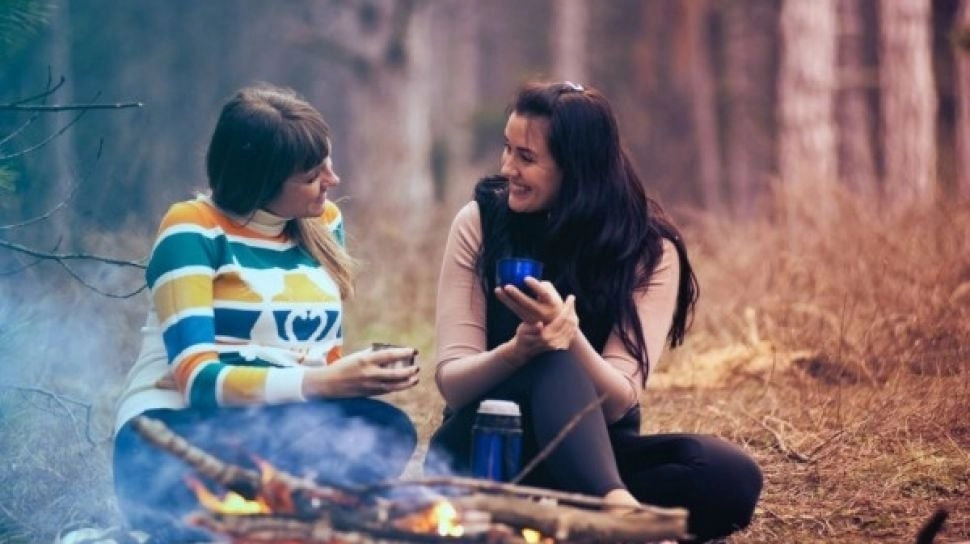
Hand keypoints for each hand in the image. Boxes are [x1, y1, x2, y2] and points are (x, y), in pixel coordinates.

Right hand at [302, 346, 418, 397]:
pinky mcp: (369, 394)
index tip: (414, 351)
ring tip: (415, 378)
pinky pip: (387, 391)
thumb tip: (390, 352)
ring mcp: (370, 385)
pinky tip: (404, 384)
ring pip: (393, 386)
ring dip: (406, 383)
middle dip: (409, 370)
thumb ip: (373, 354)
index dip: (404, 353)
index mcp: (366, 360)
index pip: (390, 355)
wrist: (328, 384)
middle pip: (395, 373)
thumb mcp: (358, 356)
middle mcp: (369, 373)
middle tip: (417, 367)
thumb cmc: (344, 366)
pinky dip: (396, 387)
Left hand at [495, 276, 564, 323]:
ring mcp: (533, 318)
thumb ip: (542, 285)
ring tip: (497, 289)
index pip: (543, 294)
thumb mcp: (552, 293)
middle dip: (516, 295)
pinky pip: (515, 310)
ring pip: (518, 309)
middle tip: (507, 286)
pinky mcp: (526, 321)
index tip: (525, 278)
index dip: (535, 286)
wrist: (554, 323)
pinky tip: (500, 294)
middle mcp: (543, 312)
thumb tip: (527, 279)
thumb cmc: (551, 302)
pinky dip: (506, 301)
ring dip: (506, 299)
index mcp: (552, 302)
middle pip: (528, 304)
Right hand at [507, 295, 578, 360]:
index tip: (570, 297)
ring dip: (573, 315)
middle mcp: (554, 342)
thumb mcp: (523, 330)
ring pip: (572, 328)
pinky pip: (572, 333)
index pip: (562, 319)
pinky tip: (571, 314)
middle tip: (571, 298)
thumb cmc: (522, 336)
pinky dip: (573, 323)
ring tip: (570, 305)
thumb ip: (532, 328)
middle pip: (569, 323)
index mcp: (545, 337)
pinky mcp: (561, 346)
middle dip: (571, 309)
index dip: (567, 307)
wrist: (525, 350)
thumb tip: (540, 324)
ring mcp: (559, 345)